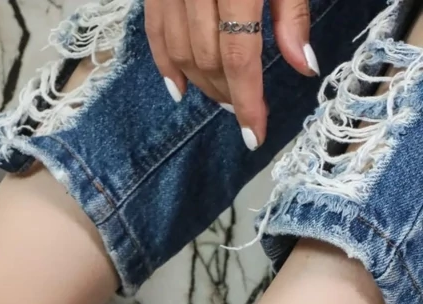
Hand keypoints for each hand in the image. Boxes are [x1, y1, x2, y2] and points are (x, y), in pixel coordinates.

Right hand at [145, 0, 318, 149]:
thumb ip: (292, 14)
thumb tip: (304, 65)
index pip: (239, 58)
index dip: (247, 101)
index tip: (254, 135)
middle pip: (209, 61)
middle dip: (228, 93)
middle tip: (246, 109)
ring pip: (182, 53)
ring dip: (203, 84)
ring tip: (223, 98)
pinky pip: (155, 33)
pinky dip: (166, 65)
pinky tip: (180, 89)